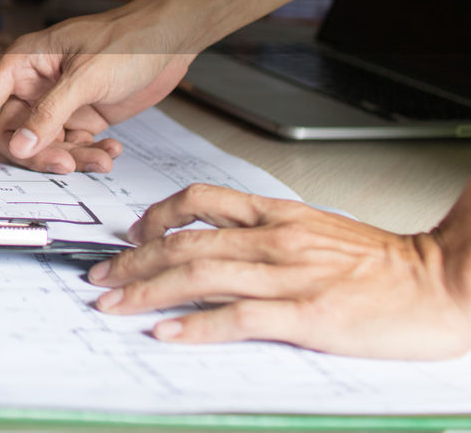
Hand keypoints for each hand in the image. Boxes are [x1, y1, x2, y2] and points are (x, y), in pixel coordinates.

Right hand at [0, 10, 191, 168]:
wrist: (172, 39)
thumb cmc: (129, 41)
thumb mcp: (87, 76)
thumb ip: (51, 113)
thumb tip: (20, 146)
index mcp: (22, 63)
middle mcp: (33, 84)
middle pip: (12, 134)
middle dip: (36, 154)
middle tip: (67, 161)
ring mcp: (57, 103)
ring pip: (42, 146)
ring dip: (70, 158)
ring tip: (101, 158)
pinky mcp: (81, 116)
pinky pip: (70, 147)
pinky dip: (88, 156)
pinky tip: (110, 150)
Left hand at [86, 182, 470, 359]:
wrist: (447, 281)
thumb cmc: (386, 265)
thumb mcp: (319, 231)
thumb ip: (270, 234)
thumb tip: (219, 248)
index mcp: (278, 215)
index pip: (199, 200)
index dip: (154, 215)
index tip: (128, 235)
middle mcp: (275, 239)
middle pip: (183, 241)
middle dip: (131, 261)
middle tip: (98, 277)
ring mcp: (290, 276)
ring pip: (199, 275)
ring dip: (145, 290)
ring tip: (112, 303)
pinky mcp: (307, 315)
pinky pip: (239, 317)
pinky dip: (197, 326)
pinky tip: (167, 333)